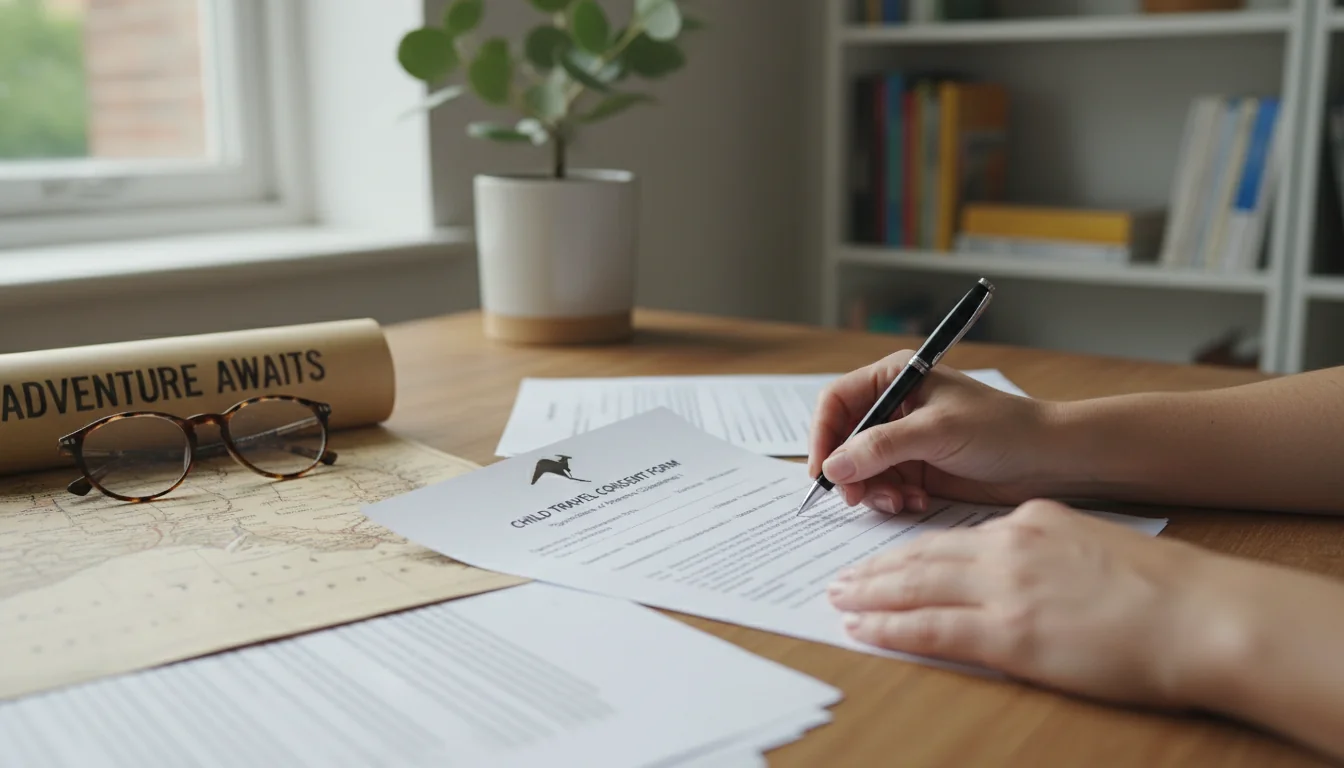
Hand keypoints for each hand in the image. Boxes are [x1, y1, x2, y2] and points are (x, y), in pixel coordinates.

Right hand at [808, 350, 1058, 513]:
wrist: (1047, 460)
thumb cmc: (1001, 429)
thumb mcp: (936, 432)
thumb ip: (881, 447)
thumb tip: (833, 467)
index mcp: (895, 377)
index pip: (837, 402)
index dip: (823, 435)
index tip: (823, 470)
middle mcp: (894, 407)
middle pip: (843, 440)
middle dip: (849, 470)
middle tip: (857, 497)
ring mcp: (904, 440)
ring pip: (861, 469)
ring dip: (873, 489)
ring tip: (900, 500)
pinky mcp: (917, 469)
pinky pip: (884, 487)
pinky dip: (893, 498)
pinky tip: (918, 501)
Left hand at [826, 499, 1222, 707]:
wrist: (1199, 615)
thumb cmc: (1165, 590)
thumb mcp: (1093, 545)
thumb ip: (1048, 549)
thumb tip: (1020, 567)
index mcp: (1031, 523)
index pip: (955, 537)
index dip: (913, 550)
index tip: (886, 560)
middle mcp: (1008, 547)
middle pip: (922, 555)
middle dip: (876, 567)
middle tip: (841, 575)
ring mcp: (1004, 589)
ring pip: (914, 585)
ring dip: (870, 592)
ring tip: (839, 597)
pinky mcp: (1007, 632)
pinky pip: (928, 627)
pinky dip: (888, 627)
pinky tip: (862, 628)